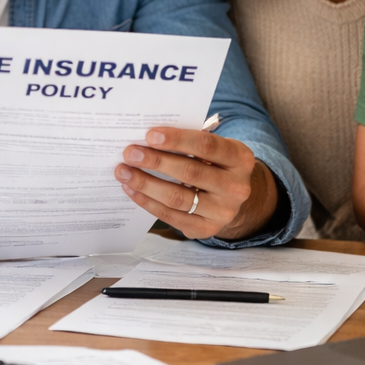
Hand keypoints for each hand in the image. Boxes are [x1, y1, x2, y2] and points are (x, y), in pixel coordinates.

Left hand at [114, 127, 276, 239]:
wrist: (233, 197)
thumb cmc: (216, 164)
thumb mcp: (215, 148)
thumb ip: (191, 142)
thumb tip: (149, 139)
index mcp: (240, 159)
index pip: (207, 146)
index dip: (177, 140)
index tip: (150, 135)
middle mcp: (236, 187)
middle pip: (190, 172)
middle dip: (156, 162)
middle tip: (130, 153)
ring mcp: (223, 212)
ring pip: (178, 198)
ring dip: (146, 183)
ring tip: (124, 172)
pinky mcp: (206, 229)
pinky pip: (171, 216)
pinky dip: (148, 201)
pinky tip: (132, 189)